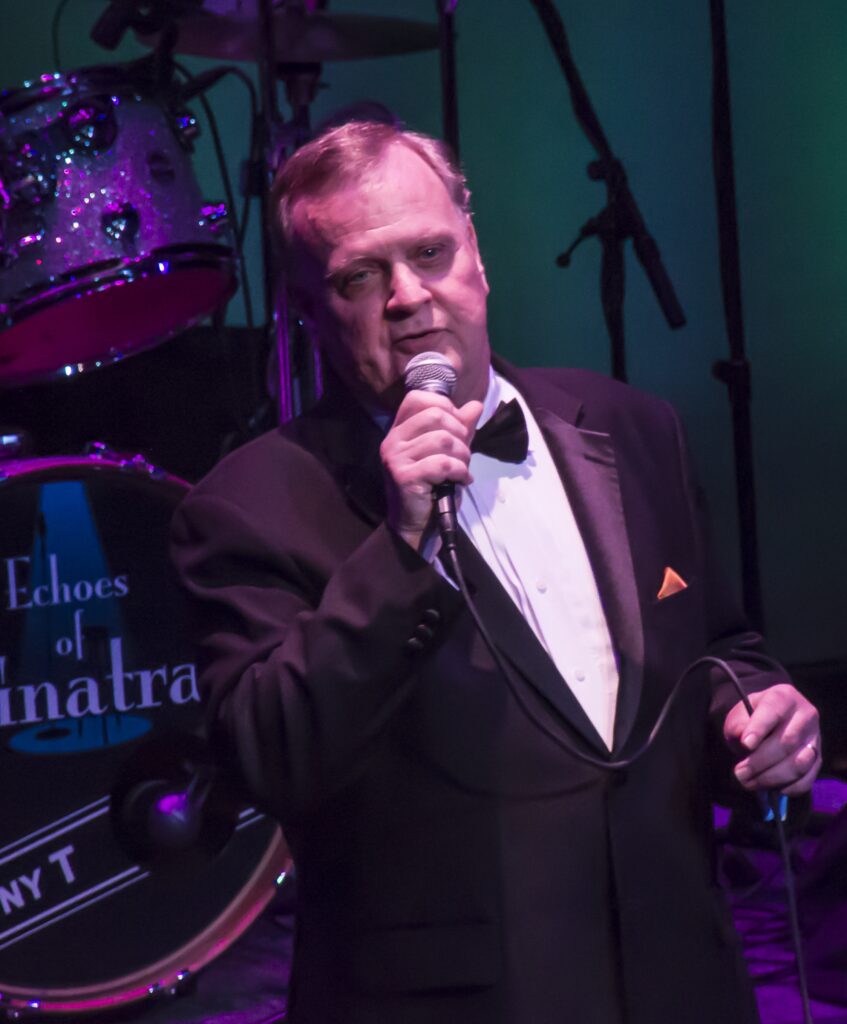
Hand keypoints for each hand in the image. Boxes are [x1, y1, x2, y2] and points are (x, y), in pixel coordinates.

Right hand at [380, 391, 482, 550]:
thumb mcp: (449, 453)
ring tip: (462, 470)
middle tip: (463, 455)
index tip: (457, 428)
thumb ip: (460, 429)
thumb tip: (476, 405)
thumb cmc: (432, 489)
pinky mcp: (404, 476)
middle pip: (436, 415)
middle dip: (460, 434)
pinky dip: (460, 471)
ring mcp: (395, 458)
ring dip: (462, 455)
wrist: (417, 526)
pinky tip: (461, 480)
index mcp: (399, 430)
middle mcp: (392, 440)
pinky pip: (442, 463)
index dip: (444, 406)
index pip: (418, 398)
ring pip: (442, 439)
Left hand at [723, 683, 820, 795]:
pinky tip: (772, 788)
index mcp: (783, 696)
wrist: (770, 722)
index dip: (759, 728)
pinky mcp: (818, 758)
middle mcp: (805, 715)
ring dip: (772, 778)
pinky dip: (789, 787)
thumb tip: (744, 739)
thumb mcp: (739, 714)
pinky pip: (808, 778)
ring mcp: (815, 737)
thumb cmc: (751, 717)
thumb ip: (739, 724)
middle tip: (739, 774)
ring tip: (750, 782)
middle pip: (786, 742)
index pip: (773, 711)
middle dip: (760, 762)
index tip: (746, 744)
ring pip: (798, 763)